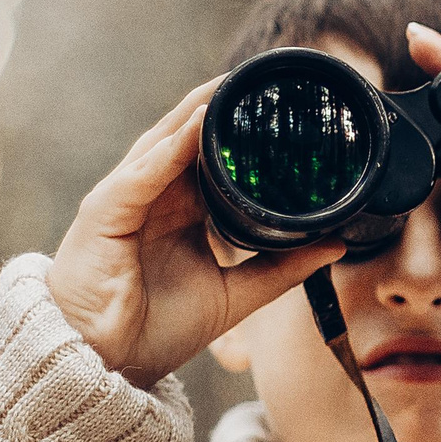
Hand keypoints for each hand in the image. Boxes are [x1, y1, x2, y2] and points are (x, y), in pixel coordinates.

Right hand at [45, 79, 342, 386]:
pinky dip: (166, 152)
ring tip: (229, 85)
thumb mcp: (235, 295)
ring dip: (194, 112)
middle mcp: (152, 195)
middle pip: (187, 136)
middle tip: (261, 76)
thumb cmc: (155, 328)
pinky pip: (138, 177)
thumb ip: (281, 268)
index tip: (279, 102)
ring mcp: (125, 200)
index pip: (211, 153)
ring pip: (162, 143)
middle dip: (219, 103)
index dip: (240, 127)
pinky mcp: (103, 215)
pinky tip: (192, 129)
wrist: (105, 365)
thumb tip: (336, 245)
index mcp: (179, 208)